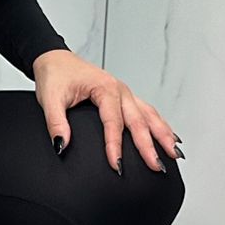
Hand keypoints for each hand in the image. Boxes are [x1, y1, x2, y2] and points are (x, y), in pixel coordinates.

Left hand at [32, 48, 181, 173]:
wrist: (55, 58)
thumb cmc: (55, 75)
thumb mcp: (50, 99)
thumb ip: (56, 123)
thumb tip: (62, 145)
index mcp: (105, 88)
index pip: (113, 122)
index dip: (115, 145)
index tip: (117, 165)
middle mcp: (120, 90)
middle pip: (139, 121)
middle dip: (149, 146)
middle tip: (157, 167)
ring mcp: (124, 93)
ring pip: (150, 115)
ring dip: (163, 135)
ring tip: (174, 154)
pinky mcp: (124, 96)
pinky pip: (147, 111)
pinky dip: (159, 125)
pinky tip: (169, 137)